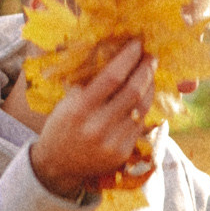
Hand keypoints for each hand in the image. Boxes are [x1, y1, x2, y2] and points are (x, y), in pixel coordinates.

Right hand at [29, 39, 155, 200]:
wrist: (57, 166)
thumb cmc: (62, 126)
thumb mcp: (67, 102)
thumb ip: (88, 83)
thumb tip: (111, 53)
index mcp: (79, 109)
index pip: (111, 78)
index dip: (128, 59)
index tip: (137, 44)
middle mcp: (97, 126)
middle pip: (133, 92)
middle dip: (146, 70)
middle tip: (151, 56)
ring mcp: (113, 141)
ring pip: (141, 107)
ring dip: (150, 87)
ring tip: (150, 73)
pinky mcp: (123, 152)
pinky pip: (141, 124)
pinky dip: (145, 107)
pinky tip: (146, 96)